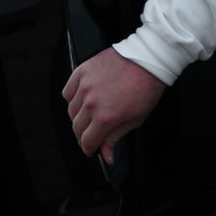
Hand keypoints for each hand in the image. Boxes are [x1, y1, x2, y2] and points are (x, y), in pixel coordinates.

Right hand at [62, 46, 164, 168]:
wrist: (147, 59)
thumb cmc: (146, 89)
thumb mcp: (135, 119)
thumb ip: (115, 138)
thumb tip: (107, 157)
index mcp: (106, 117)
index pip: (87, 141)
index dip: (89, 148)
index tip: (91, 149)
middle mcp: (91, 102)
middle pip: (77, 128)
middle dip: (84, 135)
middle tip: (93, 133)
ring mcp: (85, 86)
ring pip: (71, 111)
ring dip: (78, 117)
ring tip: (90, 115)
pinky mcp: (82, 71)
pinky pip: (68, 91)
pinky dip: (73, 98)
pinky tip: (83, 99)